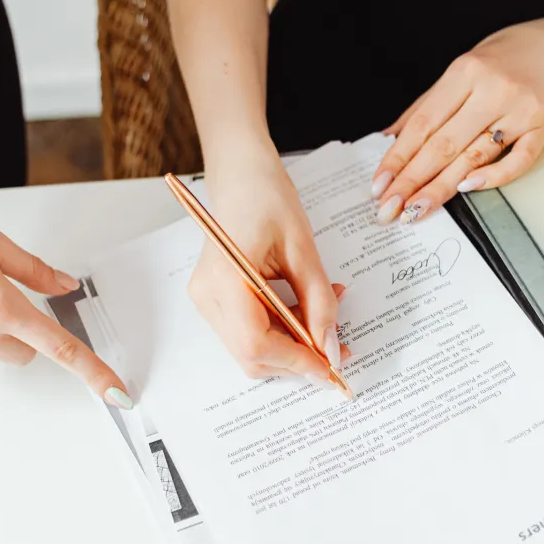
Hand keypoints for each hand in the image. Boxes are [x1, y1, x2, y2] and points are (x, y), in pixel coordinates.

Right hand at [188, 150, 347, 386]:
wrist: (241, 177)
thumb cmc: (268, 200)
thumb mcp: (304, 250)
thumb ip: (319, 302)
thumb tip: (331, 347)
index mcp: (224, 279)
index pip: (255, 344)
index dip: (295, 361)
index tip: (330, 366)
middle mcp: (207, 296)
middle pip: (251, 355)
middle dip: (296, 359)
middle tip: (336, 347)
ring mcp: (206, 300)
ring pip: (250, 350)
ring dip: (291, 346)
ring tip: (322, 320)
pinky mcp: (214, 300)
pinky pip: (248, 332)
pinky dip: (280, 332)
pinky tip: (302, 312)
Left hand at [372, 18, 543, 223]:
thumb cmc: (504, 60)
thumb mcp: (461, 70)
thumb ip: (426, 105)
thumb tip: (388, 138)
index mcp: (465, 72)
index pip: (423, 123)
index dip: (398, 157)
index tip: (379, 184)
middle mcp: (492, 90)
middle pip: (444, 144)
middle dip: (412, 180)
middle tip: (389, 209)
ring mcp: (520, 110)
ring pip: (474, 156)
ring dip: (441, 188)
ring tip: (416, 210)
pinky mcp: (543, 127)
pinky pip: (517, 161)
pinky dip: (492, 177)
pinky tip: (466, 189)